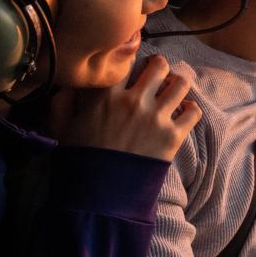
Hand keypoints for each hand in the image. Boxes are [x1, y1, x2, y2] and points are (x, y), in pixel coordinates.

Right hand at [48, 54, 200, 161]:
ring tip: (172, 90)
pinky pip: (194, 111)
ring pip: (181, 83)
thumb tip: (70, 83)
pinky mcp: (173, 137)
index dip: (132, 59)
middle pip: (159, 66)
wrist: (99, 197)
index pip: (128, 59)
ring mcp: (156, 118)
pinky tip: (183, 111)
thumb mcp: (62, 127)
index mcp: (107, 95)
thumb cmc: (79, 160)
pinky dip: (191, 109)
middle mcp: (134, 101)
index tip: (133, 65)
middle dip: (159, 66)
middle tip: (157, 74)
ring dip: (178, 84)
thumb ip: (63, 100)